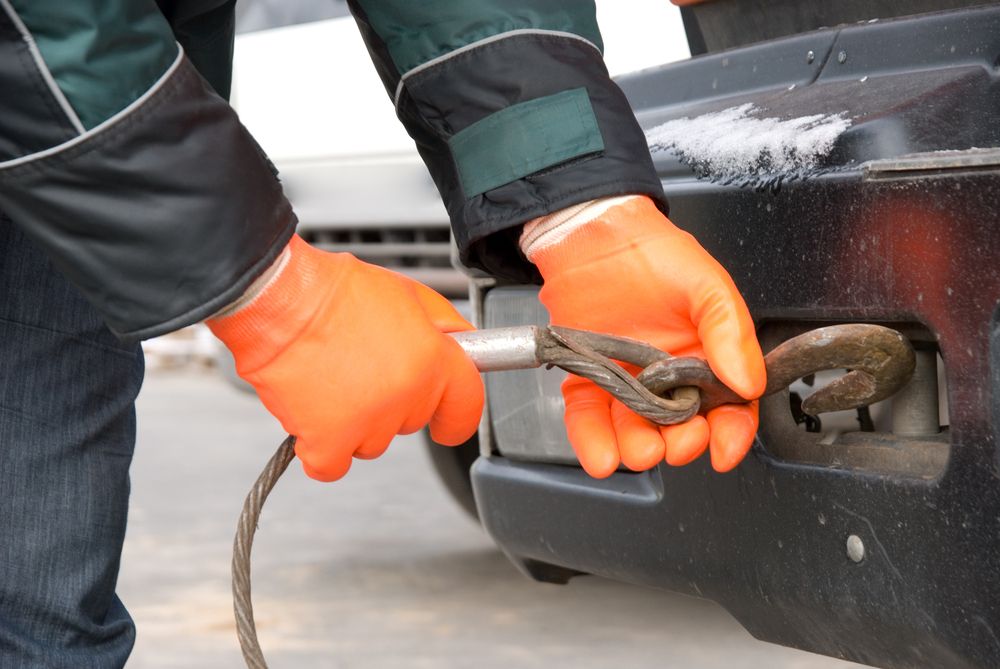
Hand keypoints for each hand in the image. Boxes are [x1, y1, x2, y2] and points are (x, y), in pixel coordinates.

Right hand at [208, 235, 483, 480]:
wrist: (278, 299)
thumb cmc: (334, 291)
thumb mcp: (408, 293)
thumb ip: (444, 325)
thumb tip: (468, 346)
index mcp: (431, 360)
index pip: (466, 406)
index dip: (455, 413)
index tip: (446, 421)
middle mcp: (405, 395)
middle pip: (412, 422)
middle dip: (393, 402)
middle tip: (363, 369)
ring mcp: (367, 423)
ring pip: (373, 443)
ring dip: (355, 423)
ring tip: (332, 381)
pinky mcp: (327, 442)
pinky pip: (333, 465)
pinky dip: (322, 449)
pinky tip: (313, 417)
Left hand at [525, 195, 764, 476]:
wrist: (594, 235)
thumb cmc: (654, 254)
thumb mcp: (707, 284)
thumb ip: (731, 332)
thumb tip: (749, 382)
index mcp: (706, 359)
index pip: (728, 410)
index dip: (730, 435)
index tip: (724, 450)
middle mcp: (668, 379)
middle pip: (682, 430)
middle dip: (683, 443)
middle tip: (679, 440)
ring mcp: (626, 383)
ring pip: (635, 432)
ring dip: (639, 449)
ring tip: (641, 447)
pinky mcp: (586, 382)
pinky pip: (588, 420)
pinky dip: (592, 442)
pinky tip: (602, 457)